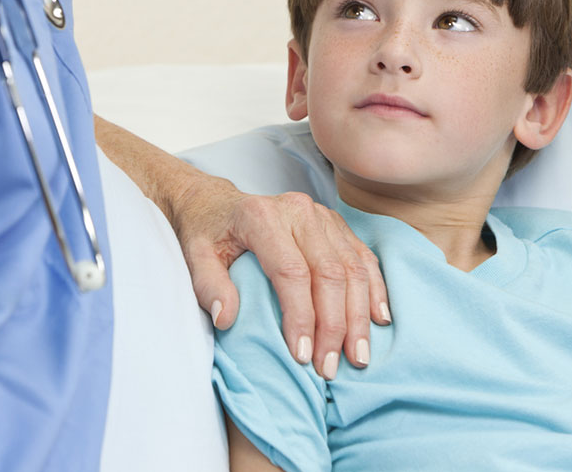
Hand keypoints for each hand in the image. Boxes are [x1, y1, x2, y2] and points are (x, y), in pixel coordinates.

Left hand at [169, 175, 389, 378]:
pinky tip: (378, 320)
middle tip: (330, 367)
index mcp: (261, 216)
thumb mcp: (194, 257)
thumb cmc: (206, 233)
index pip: (291, 272)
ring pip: (352, 267)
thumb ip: (208, 286)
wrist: (216, 203)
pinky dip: (375, 290)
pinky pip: (363, 257)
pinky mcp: (335, 223)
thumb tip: (226, 319)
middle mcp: (297, 210)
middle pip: (329, 272)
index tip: (301, 356)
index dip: (301, 316)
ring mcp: (321, 215)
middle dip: (334, 325)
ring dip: (358, 315)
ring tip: (357, 356)